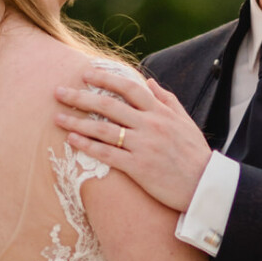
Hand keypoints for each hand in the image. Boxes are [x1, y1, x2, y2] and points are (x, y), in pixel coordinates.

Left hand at [54, 66, 212, 212]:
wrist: (205, 186)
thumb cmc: (195, 154)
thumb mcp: (185, 121)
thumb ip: (167, 99)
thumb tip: (149, 82)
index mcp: (160, 111)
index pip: (128, 88)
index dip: (105, 78)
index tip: (85, 74)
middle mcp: (150, 125)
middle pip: (108, 105)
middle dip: (81, 97)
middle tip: (58, 92)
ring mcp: (143, 146)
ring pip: (103, 129)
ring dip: (77, 121)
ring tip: (57, 117)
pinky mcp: (138, 167)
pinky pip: (107, 154)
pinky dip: (88, 145)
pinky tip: (71, 140)